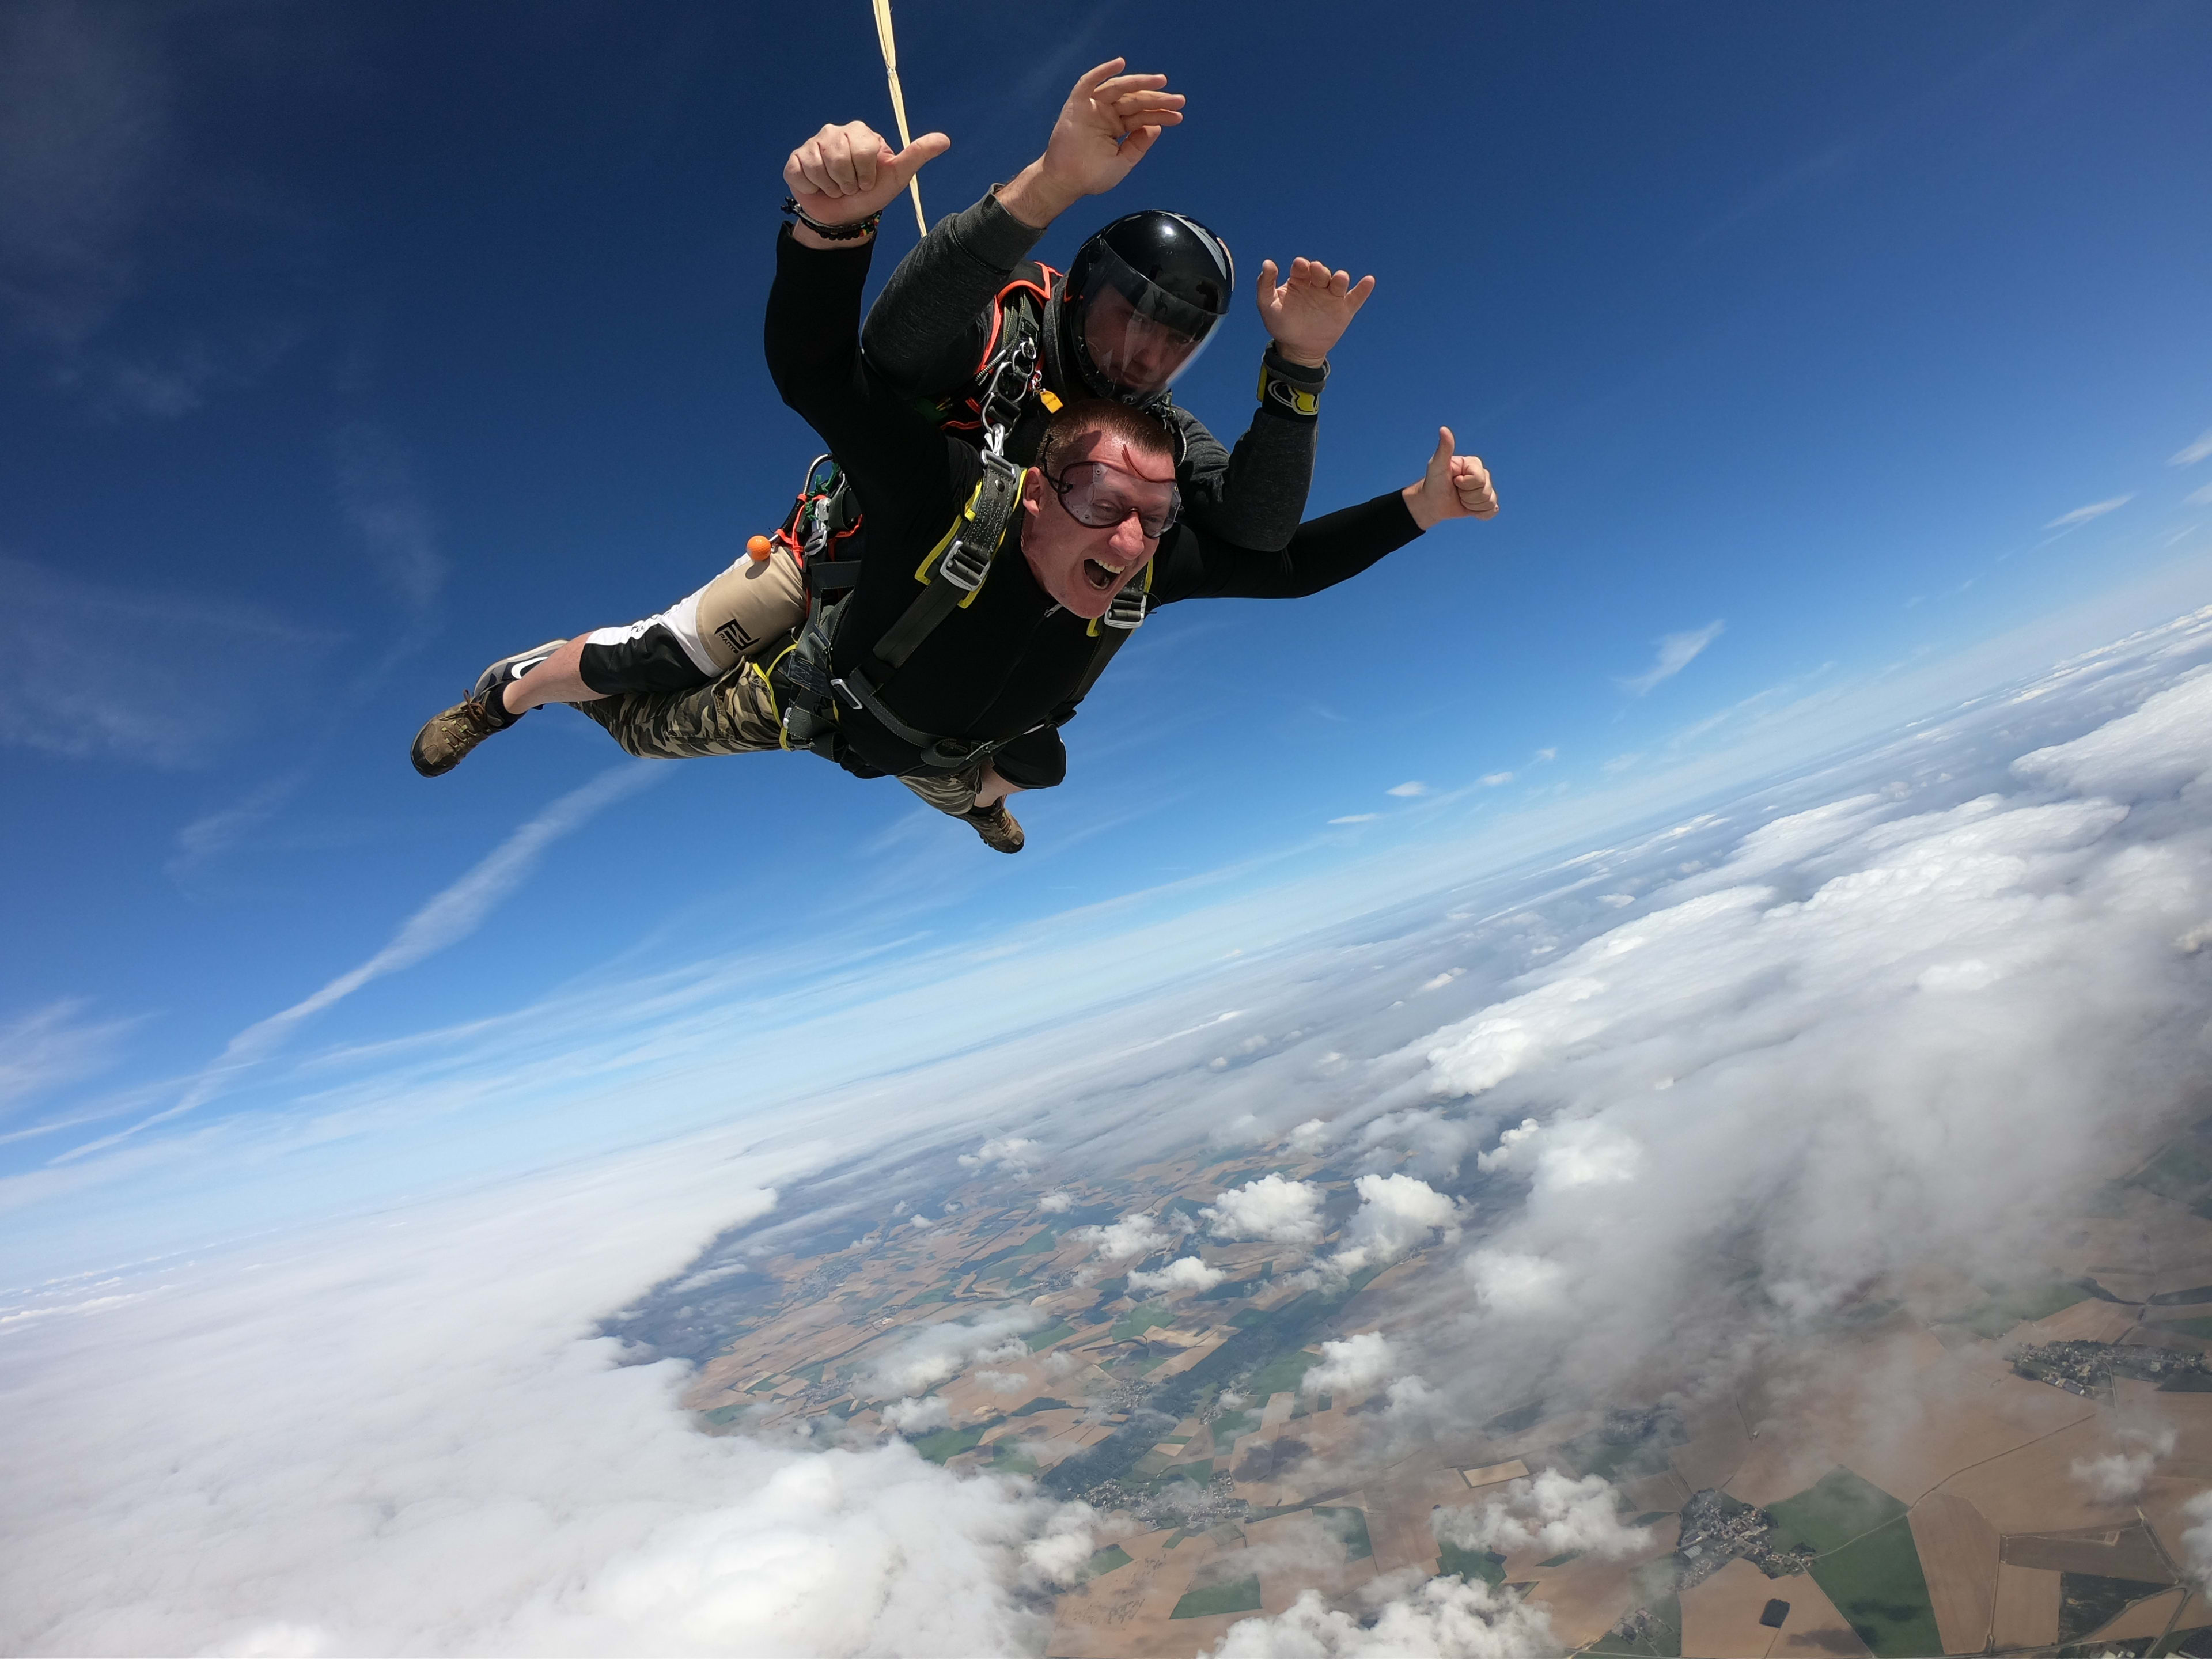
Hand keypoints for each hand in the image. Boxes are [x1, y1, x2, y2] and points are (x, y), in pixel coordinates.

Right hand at [783, 121, 949, 241]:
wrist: (845, 217)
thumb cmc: (872, 193)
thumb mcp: (897, 176)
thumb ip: (917, 155)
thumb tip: (945, 140)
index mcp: (860, 132)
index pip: (863, 150)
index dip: (866, 174)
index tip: (868, 182)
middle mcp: (834, 132)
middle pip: (840, 158)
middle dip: (848, 182)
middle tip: (851, 187)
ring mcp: (812, 145)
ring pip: (819, 166)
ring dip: (831, 187)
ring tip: (836, 188)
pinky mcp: (794, 161)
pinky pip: (800, 173)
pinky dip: (811, 188)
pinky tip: (818, 187)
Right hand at [997, 59, 1183, 228]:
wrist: (1065, 182)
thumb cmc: (1091, 176)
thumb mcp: (1123, 162)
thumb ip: (1139, 145)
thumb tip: (1156, 127)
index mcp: (1117, 127)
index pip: (1142, 116)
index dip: (1160, 114)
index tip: (1179, 115)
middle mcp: (1106, 113)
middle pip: (1134, 100)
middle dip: (1157, 99)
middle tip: (1179, 100)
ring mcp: (1092, 107)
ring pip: (1118, 88)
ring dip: (1139, 82)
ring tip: (1161, 81)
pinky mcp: (1077, 103)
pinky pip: (1089, 82)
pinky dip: (1103, 71)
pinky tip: (1120, 63)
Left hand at [1257, 258, 1375, 367]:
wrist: (1296, 349)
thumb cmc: (1280, 325)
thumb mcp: (1267, 305)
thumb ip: (1264, 284)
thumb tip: (1268, 262)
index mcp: (1299, 281)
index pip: (1302, 268)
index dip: (1301, 265)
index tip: (1299, 266)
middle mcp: (1317, 285)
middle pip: (1321, 272)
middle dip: (1320, 270)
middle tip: (1316, 270)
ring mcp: (1331, 297)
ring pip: (1339, 282)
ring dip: (1340, 278)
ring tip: (1339, 279)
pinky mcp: (1344, 310)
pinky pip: (1356, 298)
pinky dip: (1363, 289)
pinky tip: (1369, 281)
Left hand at [1402, 428, 1498, 529]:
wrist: (1431, 503)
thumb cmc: (1433, 482)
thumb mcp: (1436, 465)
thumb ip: (1444, 449)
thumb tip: (1443, 429)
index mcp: (1474, 464)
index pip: (1479, 478)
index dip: (1465, 485)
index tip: (1454, 481)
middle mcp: (1483, 474)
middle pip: (1486, 492)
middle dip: (1468, 497)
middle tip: (1456, 492)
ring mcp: (1486, 488)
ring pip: (1489, 502)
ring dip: (1471, 506)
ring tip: (1460, 499)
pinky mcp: (1486, 502)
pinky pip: (1492, 510)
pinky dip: (1480, 513)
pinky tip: (1470, 509)